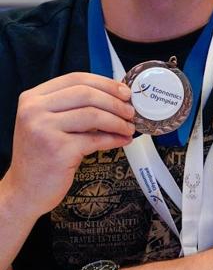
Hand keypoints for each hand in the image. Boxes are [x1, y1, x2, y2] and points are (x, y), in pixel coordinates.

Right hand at [3, 73, 134, 220]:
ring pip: (94, 115)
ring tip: (128, 127)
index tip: (124, 91)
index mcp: (33, 99)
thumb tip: (116, 96)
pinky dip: (114, 138)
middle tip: (131, 111)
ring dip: (118, 121)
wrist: (24, 191)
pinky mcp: (58, 150)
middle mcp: (34, 111)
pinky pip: (95, 139)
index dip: (105, 83)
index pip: (76, 79)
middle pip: (87, 94)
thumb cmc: (42, 155)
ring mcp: (44, 129)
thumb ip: (73, 106)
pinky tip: (122, 140)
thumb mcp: (48, 122)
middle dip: (116, 102)